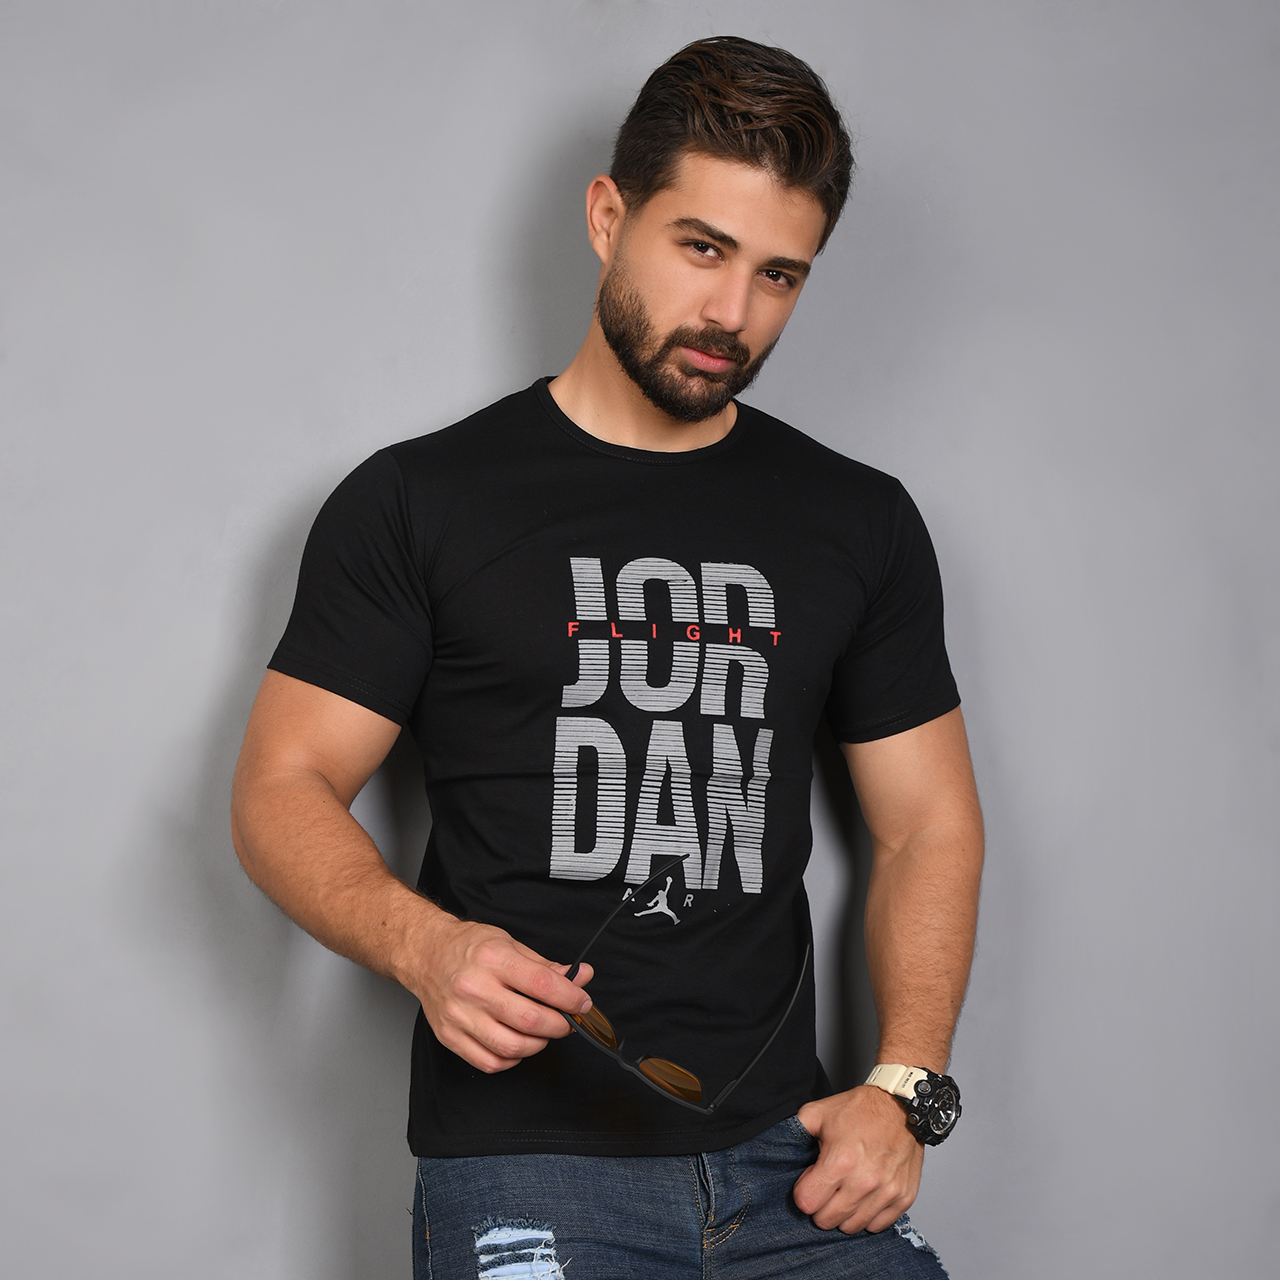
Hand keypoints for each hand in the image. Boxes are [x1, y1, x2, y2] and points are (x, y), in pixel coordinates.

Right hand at [409, 913, 593, 1073]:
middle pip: (529, 1020)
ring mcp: (459, 1015)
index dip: (571, 998)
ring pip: (512, 1047)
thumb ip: (546, 966)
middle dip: (559, 1025)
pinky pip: (490, 1062)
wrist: (426, 954)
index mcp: (493, 959)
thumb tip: (580, 977)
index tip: (582, 1003)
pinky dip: (512, 1059)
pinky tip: (517, 1044)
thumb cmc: (469, 947)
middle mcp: (474, 988)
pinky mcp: (450, 1037)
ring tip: (542, 1032)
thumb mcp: (510, 944)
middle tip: (566, 1021)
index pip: (543, 984)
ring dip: (538, 1044)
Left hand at [792, 1085, 922, 1232]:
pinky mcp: (903, 1198)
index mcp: (839, 1161)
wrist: (900, 1106)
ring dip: (844, 1213)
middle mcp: (863, 1182)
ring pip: (852, 1227)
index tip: (810, 1181)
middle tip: (827, 1188)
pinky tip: (865, 1196)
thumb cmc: (861, 1109)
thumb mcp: (818, 1112)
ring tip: (846, 1190)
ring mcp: (886, 1192)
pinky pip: (877, 1226)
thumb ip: (796, 1131)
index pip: (807, 1203)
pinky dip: (868, 1215)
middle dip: (821, 1206)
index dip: (804, 1192)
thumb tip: (779, 1146)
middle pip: (827, 1221)